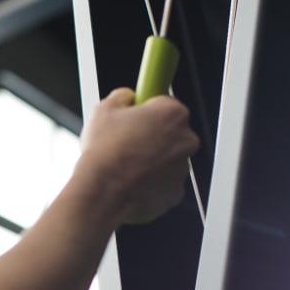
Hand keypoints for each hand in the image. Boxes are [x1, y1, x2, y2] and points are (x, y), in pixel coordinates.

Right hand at [77, 88, 199, 224]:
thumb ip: (121, 96)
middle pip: (171, 132)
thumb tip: (125, 97)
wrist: (103, 193)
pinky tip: (131, 180)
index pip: (166, 103)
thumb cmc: (105, 153)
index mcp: (172, 113)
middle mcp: (185, 139)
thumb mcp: (104, 110)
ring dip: (152, 158)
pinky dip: (152, 181)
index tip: (139, 115)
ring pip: (169, 158)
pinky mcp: (176, 191)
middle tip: (127, 141)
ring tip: (125, 164)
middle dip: (152, 135)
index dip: (147, 110)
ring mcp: (183, 167)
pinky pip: (165, 181)